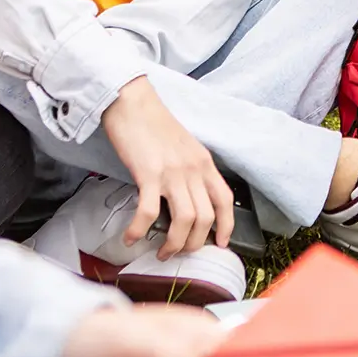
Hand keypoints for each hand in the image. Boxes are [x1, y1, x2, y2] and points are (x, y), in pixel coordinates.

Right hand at [102, 78, 233, 257]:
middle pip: (206, 217)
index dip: (226, 225)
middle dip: (195, 243)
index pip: (225, 199)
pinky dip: (140, 229)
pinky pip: (148, 211)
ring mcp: (172, 172)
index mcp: (204, 163)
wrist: (132, 103)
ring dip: (173, 243)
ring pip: (185, 219)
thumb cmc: (154, 125)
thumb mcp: (184, 148)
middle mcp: (193, 169)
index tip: (220, 243)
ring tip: (161, 253)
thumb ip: (190, 171)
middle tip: (179, 252)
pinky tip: (131, 237)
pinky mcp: (148, 173)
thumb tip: (188, 198)